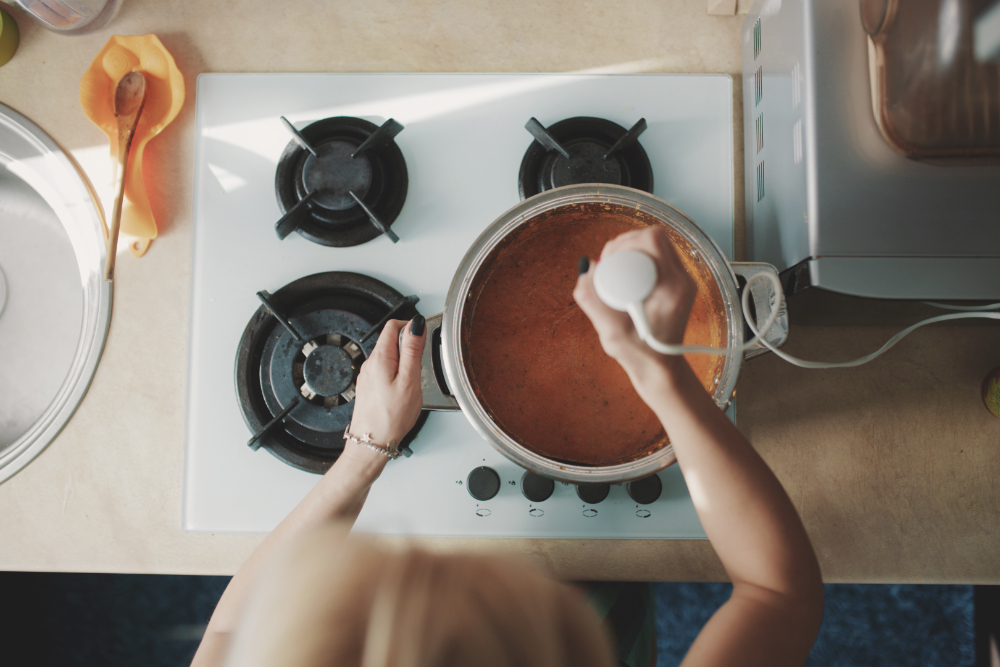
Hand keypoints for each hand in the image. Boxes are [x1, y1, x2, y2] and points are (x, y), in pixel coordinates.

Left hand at [341, 315, 426, 473]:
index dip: (410, 326)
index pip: (393, 325)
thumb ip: (412, 350)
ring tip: (413, 381)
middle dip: (409, 346)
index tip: (423, 339)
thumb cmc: (390, 417)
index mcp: (380, 358)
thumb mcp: (409, 381)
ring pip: (389, 356)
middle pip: (390, 340)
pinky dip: (397, 373)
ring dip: (404, 361)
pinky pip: (385, 370)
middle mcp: (370, 364)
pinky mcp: (370, 387)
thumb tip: (416, 325)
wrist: (371, 442)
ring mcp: (368, 376)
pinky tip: (403, 390)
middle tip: (420, 367)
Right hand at [573, 226, 696, 378]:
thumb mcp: (609, 330)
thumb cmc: (639, 353)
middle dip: (626, 243)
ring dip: (632, 249)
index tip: (608, 259)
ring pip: (657, 245)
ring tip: (613, 266)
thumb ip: (591, 299)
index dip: (626, 242)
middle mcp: (682, 280)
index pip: (654, 240)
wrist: (659, 367)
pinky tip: (623, 272)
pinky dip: (638, 259)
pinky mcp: (676, 284)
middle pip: (655, 238)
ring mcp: (682, 281)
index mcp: (672, 288)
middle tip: (607, 261)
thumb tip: (585, 268)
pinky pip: (657, 258)